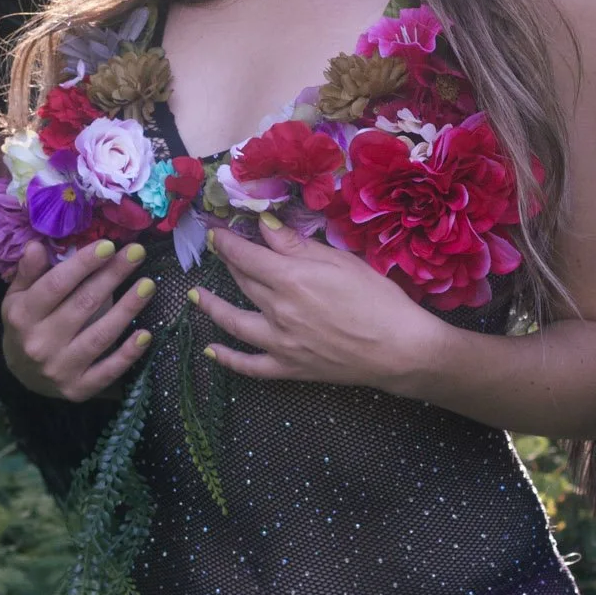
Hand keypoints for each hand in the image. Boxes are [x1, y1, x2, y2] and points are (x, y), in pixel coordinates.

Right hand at [1, 239, 155, 402]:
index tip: (108, 245)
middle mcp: (39, 343)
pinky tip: (145, 334)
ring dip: (127, 309)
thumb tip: (36, 246)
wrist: (22, 377)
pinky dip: (128, 354)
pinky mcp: (78, 390)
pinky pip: (108, 371)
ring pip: (100, 336)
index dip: (83, 264)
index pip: (56, 285)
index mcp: (22, 316)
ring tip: (148, 285)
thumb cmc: (25, 326)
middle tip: (136, 253)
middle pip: (83, 305)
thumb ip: (28, 273)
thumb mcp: (17, 298)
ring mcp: (60, 369)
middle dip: (112, 276)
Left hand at [191, 217, 441, 389]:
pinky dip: (227, 359)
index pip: (246, 255)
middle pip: (243, 282)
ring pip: (234, 321)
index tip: (216, 232)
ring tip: (195, 295)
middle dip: (227, 263)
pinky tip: (211, 350)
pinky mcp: (289, 368)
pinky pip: (250, 366)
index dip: (227, 241)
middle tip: (217, 251)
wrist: (399, 349)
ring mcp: (280, 342)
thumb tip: (265, 226)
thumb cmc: (378, 299)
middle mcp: (278, 309)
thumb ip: (298, 245)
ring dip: (211, 306)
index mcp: (292, 278)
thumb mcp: (341, 261)